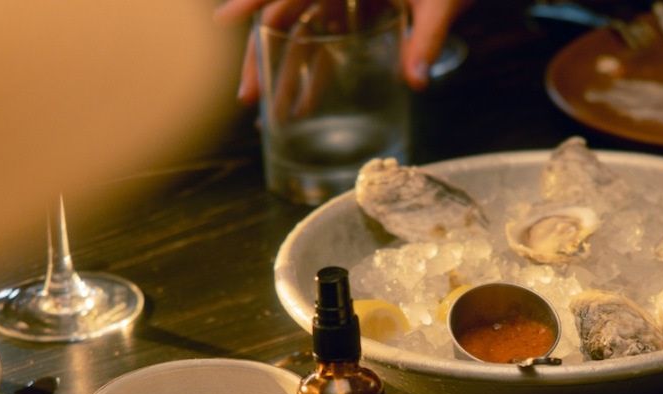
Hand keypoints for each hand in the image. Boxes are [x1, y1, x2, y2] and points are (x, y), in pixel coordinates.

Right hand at [215, 0, 470, 102]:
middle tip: (249, 98)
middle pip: (283, 16)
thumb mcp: (442, 1)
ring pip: (300, 32)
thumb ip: (427, 37)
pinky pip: (325, 37)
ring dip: (286, 71)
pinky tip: (308, 100)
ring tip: (275, 112)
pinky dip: (315, 66)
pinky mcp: (356, 5)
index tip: (221, 19)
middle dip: (262, 58)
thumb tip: (417, 81)